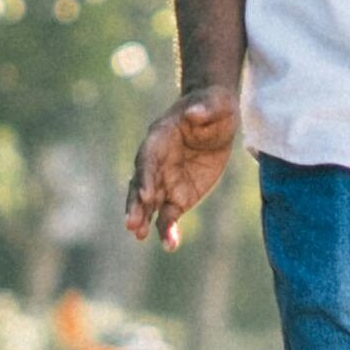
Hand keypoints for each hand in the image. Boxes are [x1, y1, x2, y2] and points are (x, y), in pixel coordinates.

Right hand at [124, 88, 241, 246]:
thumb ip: (203, 109)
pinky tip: (170, 245)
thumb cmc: (213, 107)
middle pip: (141, 183)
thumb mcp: (215, 104)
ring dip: (144, 219)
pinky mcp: (178, 196)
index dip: (145, 174)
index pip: (148, 158)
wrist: (217, 119)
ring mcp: (165, 180)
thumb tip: (193, 112)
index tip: (144, 193)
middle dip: (136, 203)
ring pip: (149, 203)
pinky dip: (168, 230)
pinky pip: (168, 215)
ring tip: (140, 235)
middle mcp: (157, 161)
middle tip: (132, 223)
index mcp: (160, 137)